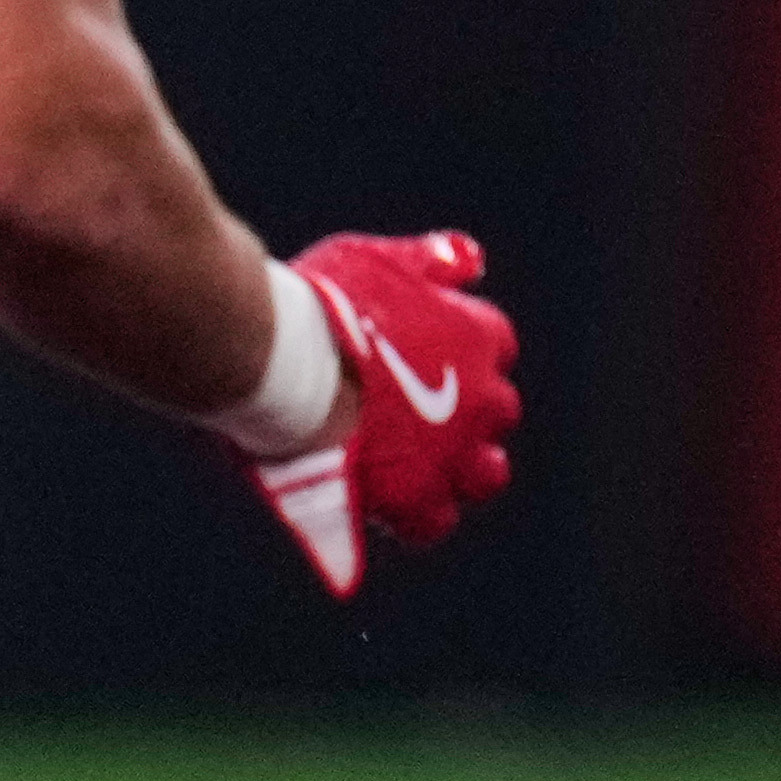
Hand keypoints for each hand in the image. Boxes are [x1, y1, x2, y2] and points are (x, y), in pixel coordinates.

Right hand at [241, 230, 516, 596]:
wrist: (282, 357)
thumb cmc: (323, 303)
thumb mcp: (382, 260)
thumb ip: (432, 260)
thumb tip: (473, 261)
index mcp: (479, 336)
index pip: (495, 346)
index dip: (463, 353)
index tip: (428, 356)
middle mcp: (481, 397)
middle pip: (498, 411)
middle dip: (469, 414)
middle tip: (420, 413)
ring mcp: (452, 451)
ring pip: (483, 474)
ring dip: (459, 470)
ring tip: (416, 467)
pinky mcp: (413, 496)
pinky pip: (433, 521)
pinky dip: (416, 515)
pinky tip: (383, 501)